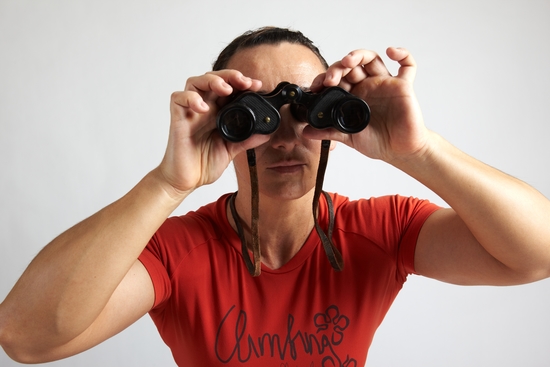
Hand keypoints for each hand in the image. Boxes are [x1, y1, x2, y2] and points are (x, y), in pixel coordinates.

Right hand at [157, 70, 267, 197]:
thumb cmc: (203, 164)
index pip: (229, 89)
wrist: (186, 181)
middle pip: (213, 79)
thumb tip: (267, 133)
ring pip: (195, 82)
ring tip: (225, 89)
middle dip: (230, 76)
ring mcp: (190, 113)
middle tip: (245, 83)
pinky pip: (178, 99)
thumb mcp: (231, 150)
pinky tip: (203, 107)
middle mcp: (204, 109)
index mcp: (218, 113)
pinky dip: (190, 98)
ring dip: (211, 81)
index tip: (257, 86)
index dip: (242, 83)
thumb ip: (247, 140)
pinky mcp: (178, 120)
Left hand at [304, 48, 428, 163]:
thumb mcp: (349, 137)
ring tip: (348, 61)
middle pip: (351, 66)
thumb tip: (306, 131)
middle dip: (338, 67)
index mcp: (353, 96)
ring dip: (358, 55)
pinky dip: (402, 54)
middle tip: (331, 79)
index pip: (337, 79)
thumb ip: (329, 132)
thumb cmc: (378, 142)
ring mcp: (384, 84)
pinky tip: (391, 51)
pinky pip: (407, 65)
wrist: (400, 151)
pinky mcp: (403, 86)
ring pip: (372, 59)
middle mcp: (368, 86)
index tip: (317, 87)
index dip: (326, 78)